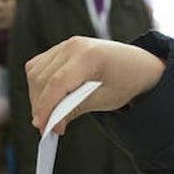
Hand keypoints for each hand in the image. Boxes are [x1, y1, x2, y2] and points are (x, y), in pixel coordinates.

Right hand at [25, 35, 165, 134]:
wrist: (138, 65)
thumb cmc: (125, 82)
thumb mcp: (104, 100)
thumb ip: (76, 108)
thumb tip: (53, 123)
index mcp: (88, 56)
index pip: (57, 83)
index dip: (45, 107)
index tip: (42, 126)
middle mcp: (73, 46)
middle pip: (42, 79)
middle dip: (41, 106)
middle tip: (49, 128)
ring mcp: (65, 45)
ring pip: (36, 73)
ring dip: (37, 97)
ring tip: (50, 117)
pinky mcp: (60, 49)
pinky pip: (38, 67)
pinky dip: (39, 85)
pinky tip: (49, 100)